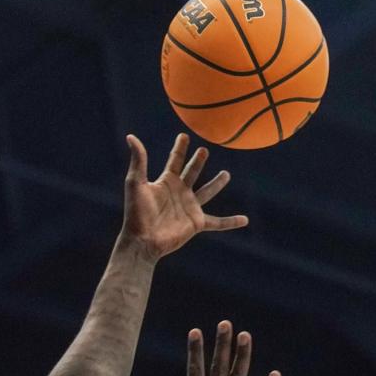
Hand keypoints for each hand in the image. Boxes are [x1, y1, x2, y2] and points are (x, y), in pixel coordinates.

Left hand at [121, 133, 247, 260]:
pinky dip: (231, 222)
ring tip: (226, 174)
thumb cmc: (136, 213)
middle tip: (204, 150)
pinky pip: (218, 222)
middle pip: (192, 172)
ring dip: (216, 183)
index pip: (175, 160)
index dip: (180, 149)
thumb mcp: (136, 183)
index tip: (184, 136)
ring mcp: (189, 207)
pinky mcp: (196, 223)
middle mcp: (179, 192)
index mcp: (166, 182)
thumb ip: (139, 160)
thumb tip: (131, 136)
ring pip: (207, 192)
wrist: (142, 240)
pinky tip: (244, 220)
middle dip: (198, 161)